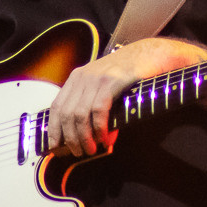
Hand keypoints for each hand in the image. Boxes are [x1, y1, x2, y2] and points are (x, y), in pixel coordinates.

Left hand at [46, 37, 206, 156]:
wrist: (152, 53)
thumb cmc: (130, 73)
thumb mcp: (104, 84)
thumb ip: (93, 104)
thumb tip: (87, 136)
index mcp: (77, 77)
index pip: (56, 106)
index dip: (54, 129)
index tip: (56, 146)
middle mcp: (84, 76)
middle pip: (67, 114)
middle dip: (70, 139)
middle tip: (79, 152)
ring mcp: (98, 77)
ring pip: (80, 115)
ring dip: (84, 137)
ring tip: (92, 149)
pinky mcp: (114, 81)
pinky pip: (99, 110)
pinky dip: (100, 128)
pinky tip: (105, 138)